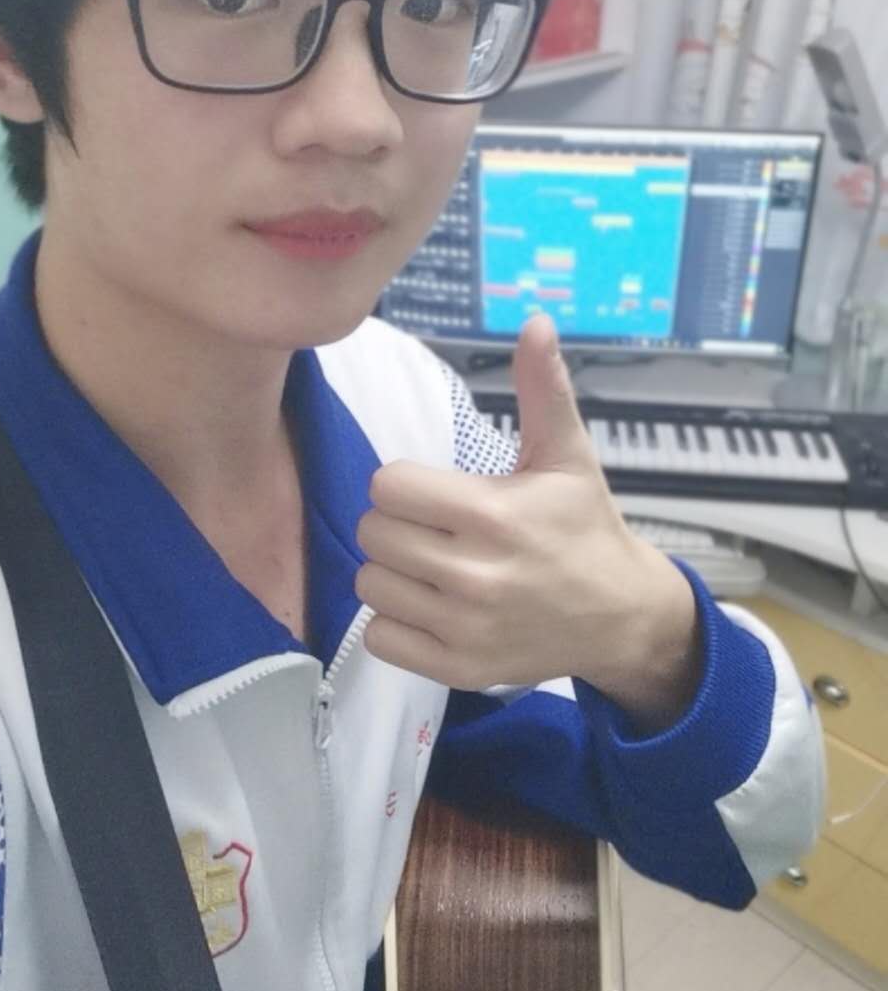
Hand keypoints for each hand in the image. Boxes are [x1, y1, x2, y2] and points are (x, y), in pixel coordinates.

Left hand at [355, 314, 700, 728]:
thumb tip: (536, 322)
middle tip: (433, 530)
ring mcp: (464, 627)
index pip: (388, 486)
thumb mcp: (568, 455)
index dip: (405, 484)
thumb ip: (543, 388)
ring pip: (371, 584)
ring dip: (393, 572)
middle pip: (373, 533)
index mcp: (492, 513)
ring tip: (432, 566)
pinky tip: (430, 605)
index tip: (435, 493)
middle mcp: (474, 574)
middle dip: (396, 525)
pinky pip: (380, 636)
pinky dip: (396, 620)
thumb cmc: (584, 528)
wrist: (620, 616)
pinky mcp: (457, 669)